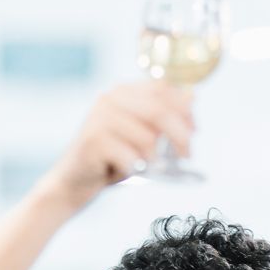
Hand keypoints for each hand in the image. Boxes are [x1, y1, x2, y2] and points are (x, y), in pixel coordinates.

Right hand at [39, 81, 193, 208]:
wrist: (74, 181)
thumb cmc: (112, 158)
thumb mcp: (141, 134)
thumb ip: (162, 116)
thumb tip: (192, 95)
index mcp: (123, 92)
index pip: (162, 89)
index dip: (184, 109)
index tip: (195, 130)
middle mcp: (110, 99)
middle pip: (159, 112)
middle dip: (180, 135)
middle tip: (187, 155)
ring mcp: (100, 119)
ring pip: (147, 138)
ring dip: (155, 159)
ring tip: (149, 168)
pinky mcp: (93, 141)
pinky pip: (131, 157)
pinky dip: (136, 169)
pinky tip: (128, 172)